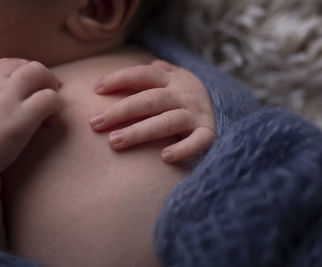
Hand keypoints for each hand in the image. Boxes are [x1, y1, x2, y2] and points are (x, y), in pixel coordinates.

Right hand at [0, 58, 60, 247]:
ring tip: (50, 109)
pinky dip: (57, 107)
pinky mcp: (20, 117)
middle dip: (44, 79)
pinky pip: (50, 99)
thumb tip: (21, 88)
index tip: (29, 95)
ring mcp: (5, 98)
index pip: (12, 63)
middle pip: (30, 65)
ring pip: (40, 73)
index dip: (26, 78)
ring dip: (51, 88)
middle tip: (48, 99)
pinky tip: (50, 122)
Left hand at [89, 60, 215, 162]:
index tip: (96, 89)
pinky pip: (198, 141)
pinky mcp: (208, 132)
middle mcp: (182, 95)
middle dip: (120, 111)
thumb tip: (139, 67)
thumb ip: (157, 71)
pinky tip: (164, 157)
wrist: (227, 102)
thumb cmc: (185, 93)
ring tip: (114, 142)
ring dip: (140, 132)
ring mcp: (195, 113)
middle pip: (148, 100)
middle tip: (95, 123)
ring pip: (166, 122)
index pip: (143, 74)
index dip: (119, 79)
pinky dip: (183, 149)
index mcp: (171, 79)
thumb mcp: (174, 76)